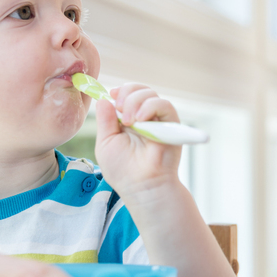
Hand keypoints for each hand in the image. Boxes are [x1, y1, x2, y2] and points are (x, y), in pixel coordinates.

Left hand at [94, 83, 181, 198]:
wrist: (140, 186)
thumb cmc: (123, 170)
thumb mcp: (106, 142)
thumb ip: (105, 120)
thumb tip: (104, 99)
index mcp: (128, 119)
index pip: (127, 94)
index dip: (120, 90)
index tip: (113, 95)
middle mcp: (144, 118)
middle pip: (139, 90)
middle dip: (127, 94)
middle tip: (121, 109)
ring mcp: (158, 121)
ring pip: (151, 94)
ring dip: (136, 102)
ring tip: (129, 121)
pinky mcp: (171, 125)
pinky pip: (165, 106)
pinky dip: (150, 107)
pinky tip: (140, 120)